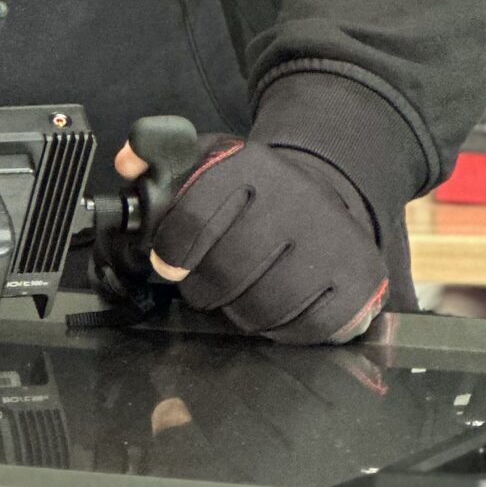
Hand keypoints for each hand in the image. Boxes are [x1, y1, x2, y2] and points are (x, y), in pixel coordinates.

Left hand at [114, 132, 387, 344]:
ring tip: (237, 295)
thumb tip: (128, 163)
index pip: (196, 214)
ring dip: (240, 310)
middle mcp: (297, 198)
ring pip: (266, 304)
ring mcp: (332, 239)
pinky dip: (281, 327)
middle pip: (230, 269)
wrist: (327, 193)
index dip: (173, 249)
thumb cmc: (254, 190)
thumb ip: (160, 159)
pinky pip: (307, 325)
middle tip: (202, 287)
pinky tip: (273, 307)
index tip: (168, 264)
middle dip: (204, 288)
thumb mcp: (207, 160)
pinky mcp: (358, 276)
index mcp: (252, 166)